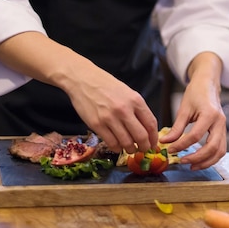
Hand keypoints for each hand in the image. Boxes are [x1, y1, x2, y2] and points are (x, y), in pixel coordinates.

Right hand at [0, 31, 157, 153]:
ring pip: (125, 143)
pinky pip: (110, 142)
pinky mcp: (95, 123)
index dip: (154, 139)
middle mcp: (124, 108)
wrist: (74, 73)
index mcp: (133, 98)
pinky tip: (114, 146)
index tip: (154, 147)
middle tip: (143, 154)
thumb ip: (133, 107)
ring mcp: (110, 117)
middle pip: (141, 137)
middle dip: (143, 148)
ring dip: (128, 150)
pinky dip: (114, 147)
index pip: (151, 125)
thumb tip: (146, 126)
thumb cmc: (101, 82)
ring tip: (128, 151)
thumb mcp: (121, 90)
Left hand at [159, 52, 226, 169]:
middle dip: (197, 158)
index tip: (170, 150)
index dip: (182, 145)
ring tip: (192, 166)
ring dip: (206, 162)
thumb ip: (176, 127)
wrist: (208, 84)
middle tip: (182, 161)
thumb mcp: (184, 108)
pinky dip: (211, 157)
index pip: (196, 135)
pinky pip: (220, 149)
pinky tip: (199, 160)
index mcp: (209, 114)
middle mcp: (220, 122)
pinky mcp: (223, 131)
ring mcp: (224, 127)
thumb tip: (165, 142)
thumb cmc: (196, 93)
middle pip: (212, 147)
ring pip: (220, 151)